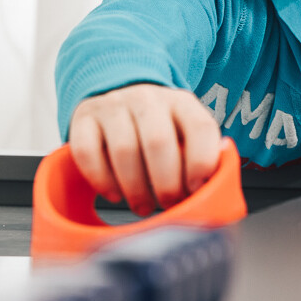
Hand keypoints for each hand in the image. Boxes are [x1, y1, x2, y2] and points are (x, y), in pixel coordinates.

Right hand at [68, 84, 221, 216]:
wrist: (117, 95)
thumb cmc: (158, 128)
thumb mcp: (184, 135)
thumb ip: (202, 158)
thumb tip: (218, 189)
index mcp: (181, 103)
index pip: (200, 127)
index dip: (202, 163)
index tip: (197, 189)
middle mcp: (147, 99)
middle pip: (159, 142)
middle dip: (166, 184)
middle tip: (168, 204)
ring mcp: (112, 106)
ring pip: (124, 151)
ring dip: (135, 189)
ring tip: (142, 205)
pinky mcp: (83, 119)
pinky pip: (88, 153)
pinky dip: (102, 181)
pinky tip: (114, 193)